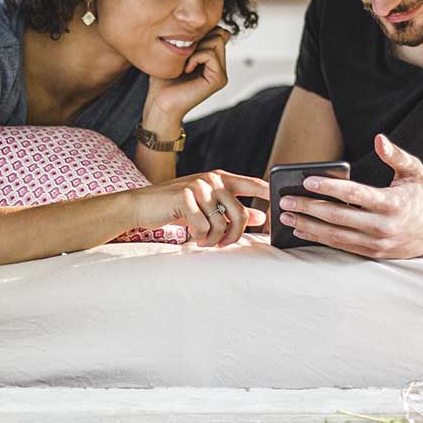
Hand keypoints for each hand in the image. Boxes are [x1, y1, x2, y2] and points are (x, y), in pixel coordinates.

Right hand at [134, 170, 267, 247]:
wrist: (142, 205)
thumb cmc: (177, 207)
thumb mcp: (207, 207)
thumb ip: (232, 209)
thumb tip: (260, 217)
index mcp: (220, 178)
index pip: (254, 184)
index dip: (270, 196)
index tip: (280, 209)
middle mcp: (212, 179)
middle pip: (242, 213)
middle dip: (235, 236)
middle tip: (223, 244)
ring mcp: (198, 186)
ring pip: (222, 224)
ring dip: (214, 240)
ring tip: (203, 240)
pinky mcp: (184, 196)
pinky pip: (203, 227)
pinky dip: (199, 237)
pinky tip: (192, 236)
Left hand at [145, 27, 229, 121]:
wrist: (160, 104)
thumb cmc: (163, 81)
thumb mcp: (176, 53)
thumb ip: (190, 39)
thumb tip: (202, 24)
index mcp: (212, 60)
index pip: (218, 31)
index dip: (202, 32)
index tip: (184, 46)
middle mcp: (220, 66)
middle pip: (220, 33)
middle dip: (200, 38)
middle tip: (185, 56)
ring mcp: (221, 74)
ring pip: (218, 40)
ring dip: (197, 47)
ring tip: (185, 63)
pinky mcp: (219, 80)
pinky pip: (211, 55)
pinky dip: (196, 57)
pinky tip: (186, 69)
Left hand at [277, 134, 422, 258]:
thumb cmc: (422, 196)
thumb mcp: (415, 171)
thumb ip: (396, 155)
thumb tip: (379, 139)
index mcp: (392, 203)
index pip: (355, 194)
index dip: (330, 188)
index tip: (307, 180)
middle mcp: (383, 226)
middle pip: (339, 217)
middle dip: (309, 207)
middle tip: (285, 199)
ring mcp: (377, 244)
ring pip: (336, 236)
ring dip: (308, 226)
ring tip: (286, 215)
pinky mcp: (373, 254)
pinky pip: (341, 247)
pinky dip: (319, 239)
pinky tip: (301, 230)